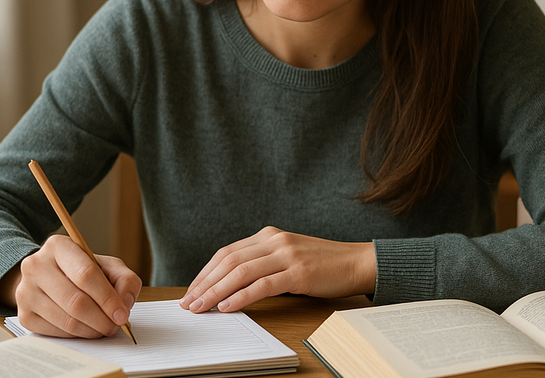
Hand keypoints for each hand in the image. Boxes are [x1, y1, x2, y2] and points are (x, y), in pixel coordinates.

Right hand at [0, 234, 141, 337]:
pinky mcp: (24, 314)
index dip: (108, 298)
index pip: (86, 274)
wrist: (49, 276)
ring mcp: (26, 291)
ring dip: (91, 330)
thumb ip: (124, 279)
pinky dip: (76, 335)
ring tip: (105, 328)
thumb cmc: (82, 270)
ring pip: (66, 320)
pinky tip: (87, 329)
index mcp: (58, 246)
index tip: (122, 314)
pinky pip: (55, 332)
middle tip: (116, 326)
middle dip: (102, 319)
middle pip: (76, 301)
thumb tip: (125, 303)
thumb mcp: (107, 265)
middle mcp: (36, 266)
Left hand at [179, 226, 375, 313]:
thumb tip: (229, 286)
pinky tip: (227, 307)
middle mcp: (275, 241)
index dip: (205, 273)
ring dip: (216, 292)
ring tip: (201, 307)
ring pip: (241, 272)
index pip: (227, 253)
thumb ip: (263, 263)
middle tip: (188, 303)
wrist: (356, 263)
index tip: (191, 290)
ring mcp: (286, 255)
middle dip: (204, 283)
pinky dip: (241, 297)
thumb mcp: (287, 257)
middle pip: (229, 261)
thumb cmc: (322, 265)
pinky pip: (262, 285)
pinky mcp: (298, 272)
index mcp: (269, 235)